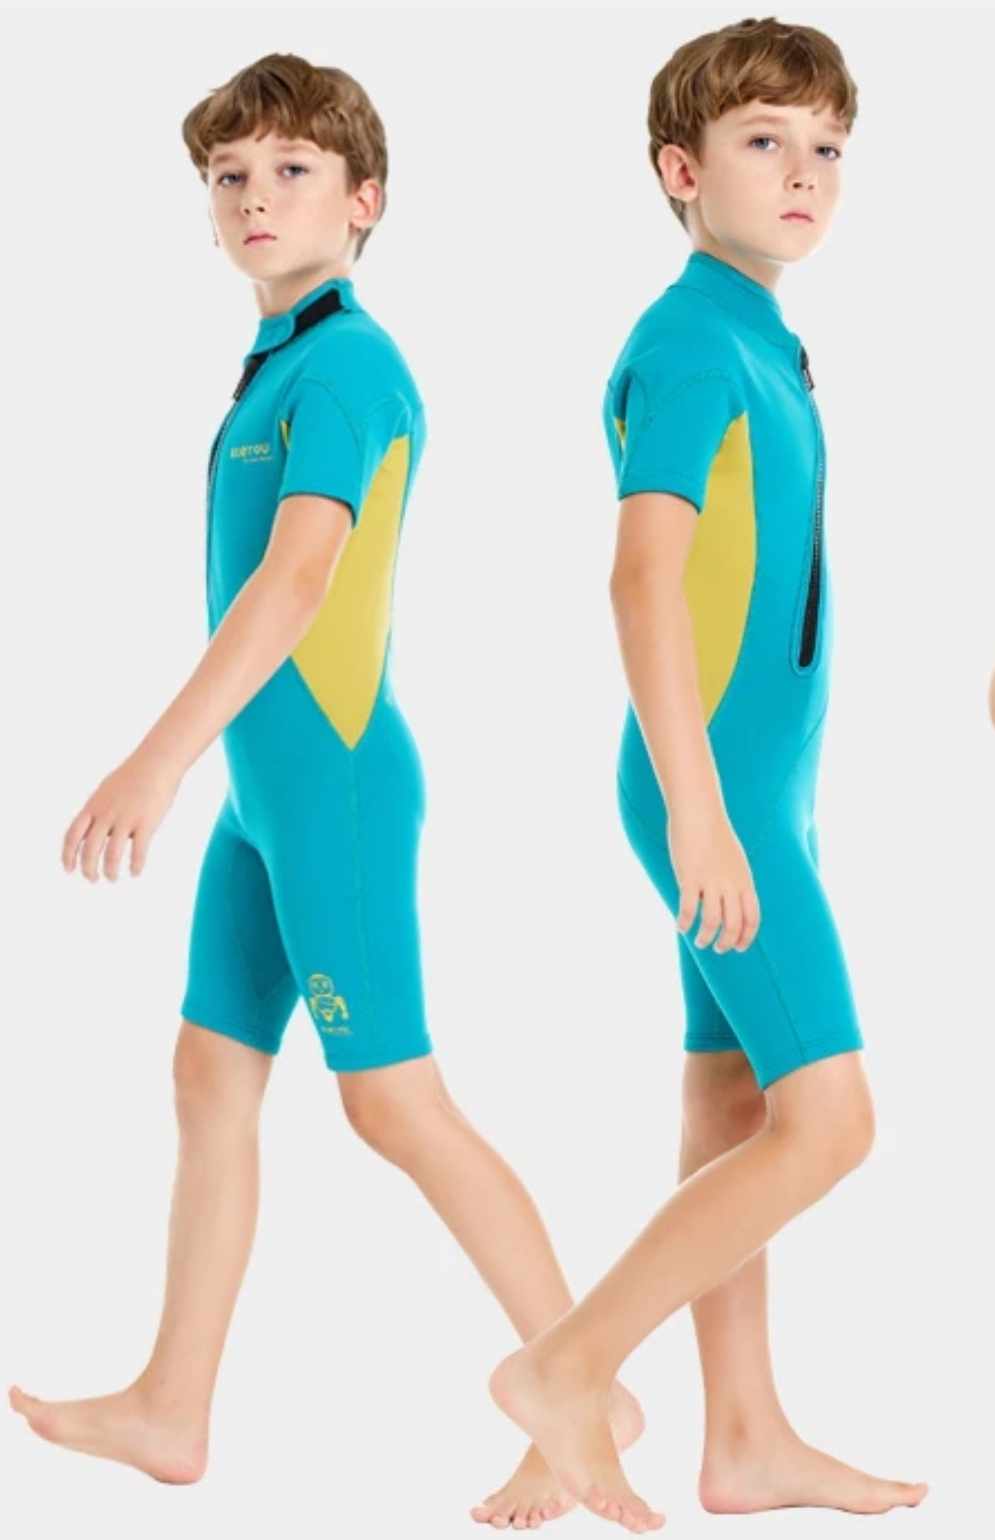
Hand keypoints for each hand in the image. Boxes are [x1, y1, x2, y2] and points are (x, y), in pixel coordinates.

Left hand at [62, 748, 180, 881]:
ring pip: (112, 854)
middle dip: (88, 868)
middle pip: (90, 849)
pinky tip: (135, 872)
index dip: (68, 855)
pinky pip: (138, 850)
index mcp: (93, 807)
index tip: (69, 869)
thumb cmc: (133, 777)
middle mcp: (106, 814)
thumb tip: (88, 829)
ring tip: (113, 878)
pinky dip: (135, 865)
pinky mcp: (146, 822)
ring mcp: (126, 818)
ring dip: (110, 871)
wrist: (156, 762)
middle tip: (92, 879)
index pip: (72, 835)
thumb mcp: (105, 791)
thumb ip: (95, 811)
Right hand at [668, 806, 759, 951]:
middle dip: (726, 942)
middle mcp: (730, 884)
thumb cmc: (713, 833)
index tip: (737, 947)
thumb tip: (729, 898)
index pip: (752, 918)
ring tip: (699, 942)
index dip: (746, 937)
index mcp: (744, 880)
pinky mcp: (689, 877)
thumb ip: (734, 879)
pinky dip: (684, 922)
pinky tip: (680, 926)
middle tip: (717, 948)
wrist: (699, 811)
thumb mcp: (733, 859)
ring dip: (706, 937)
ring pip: (711, 921)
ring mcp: (710, 881)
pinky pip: (687, 909)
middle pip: (734, 924)